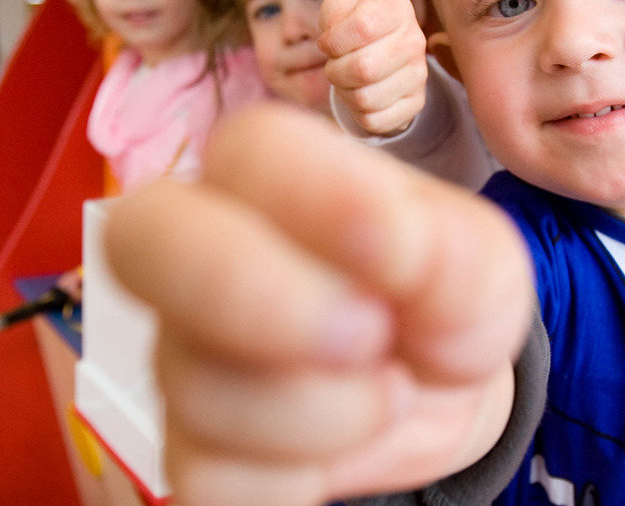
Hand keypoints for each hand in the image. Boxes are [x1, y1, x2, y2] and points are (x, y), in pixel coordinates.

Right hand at [107, 104, 533, 505]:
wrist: (435, 388)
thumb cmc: (438, 297)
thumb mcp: (483, 261)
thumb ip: (456, 244)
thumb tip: (395, 247)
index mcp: (270, 175)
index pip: (247, 151)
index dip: (321, 199)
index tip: (402, 252)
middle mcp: (201, 254)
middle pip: (141, 239)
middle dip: (250, 291)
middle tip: (365, 333)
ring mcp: (185, 354)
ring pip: (195, 382)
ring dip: (322, 409)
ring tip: (391, 393)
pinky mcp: (193, 452)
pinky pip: (209, 477)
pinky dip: (300, 477)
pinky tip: (349, 443)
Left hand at [319, 0, 429, 136]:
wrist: (381, 48)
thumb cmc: (353, 26)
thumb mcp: (340, 7)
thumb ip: (332, 13)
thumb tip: (333, 42)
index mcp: (396, 9)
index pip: (362, 27)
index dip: (333, 41)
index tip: (327, 44)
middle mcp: (414, 40)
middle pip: (362, 68)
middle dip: (334, 71)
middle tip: (334, 66)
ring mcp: (419, 74)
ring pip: (365, 98)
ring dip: (344, 92)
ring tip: (347, 80)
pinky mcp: (416, 103)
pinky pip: (374, 120)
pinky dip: (357, 113)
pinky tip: (361, 94)